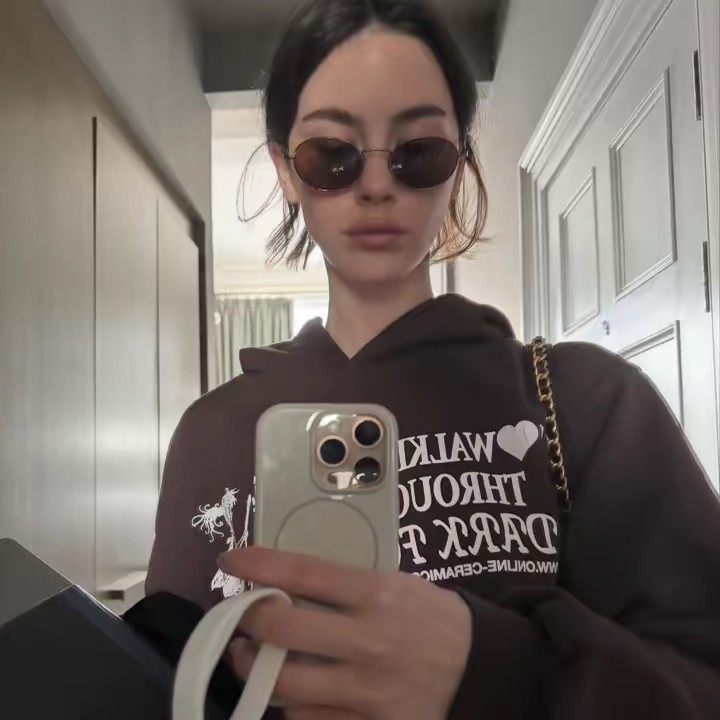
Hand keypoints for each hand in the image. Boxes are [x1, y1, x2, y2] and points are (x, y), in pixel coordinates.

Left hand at [217, 547, 471, 719]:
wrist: (477, 667)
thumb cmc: (426, 615)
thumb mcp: (392, 584)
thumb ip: (341, 586)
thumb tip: (279, 584)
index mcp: (377, 594)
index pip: (304, 572)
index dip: (258, 563)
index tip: (231, 558)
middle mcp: (370, 641)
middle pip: (282, 630)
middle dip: (247, 620)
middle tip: (242, 617)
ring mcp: (369, 692)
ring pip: (285, 685)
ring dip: (255, 668)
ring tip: (252, 656)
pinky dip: (290, 705)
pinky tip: (290, 691)